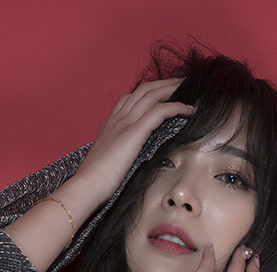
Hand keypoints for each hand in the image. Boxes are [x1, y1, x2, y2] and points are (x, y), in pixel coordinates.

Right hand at [68, 78, 194, 203]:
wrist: (87, 185)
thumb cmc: (97, 181)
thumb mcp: (111, 160)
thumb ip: (122, 152)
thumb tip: (136, 157)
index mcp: (111, 124)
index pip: (132, 98)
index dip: (150, 92)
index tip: (166, 93)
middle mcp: (117, 118)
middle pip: (144, 90)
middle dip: (165, 83)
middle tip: (184, 82)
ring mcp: (124, 123)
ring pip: (151, 94)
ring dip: (173, 88)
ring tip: (190, 87)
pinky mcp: (133, 132)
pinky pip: (159, 111)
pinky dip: (176, 106)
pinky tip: (189, 109)